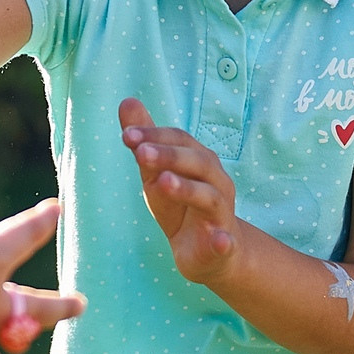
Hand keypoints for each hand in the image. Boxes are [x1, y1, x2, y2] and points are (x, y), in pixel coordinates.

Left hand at [121, 97, 240, 283]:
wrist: (209, 253)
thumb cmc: (181, 206)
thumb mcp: (156, 172)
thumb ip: (145, 141)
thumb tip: (126, 100)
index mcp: (201, 161)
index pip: (180, 140)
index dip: (154, 136)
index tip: (126, 135)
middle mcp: (217, 182)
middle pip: (197, 163)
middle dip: (169, 156)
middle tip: (140, 153)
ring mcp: (222, 213)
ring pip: (209, 197)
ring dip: (188, 189)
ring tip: (163, 182)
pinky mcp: (224, 245)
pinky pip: (227, 242)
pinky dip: (224, 241)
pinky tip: (220, 241)